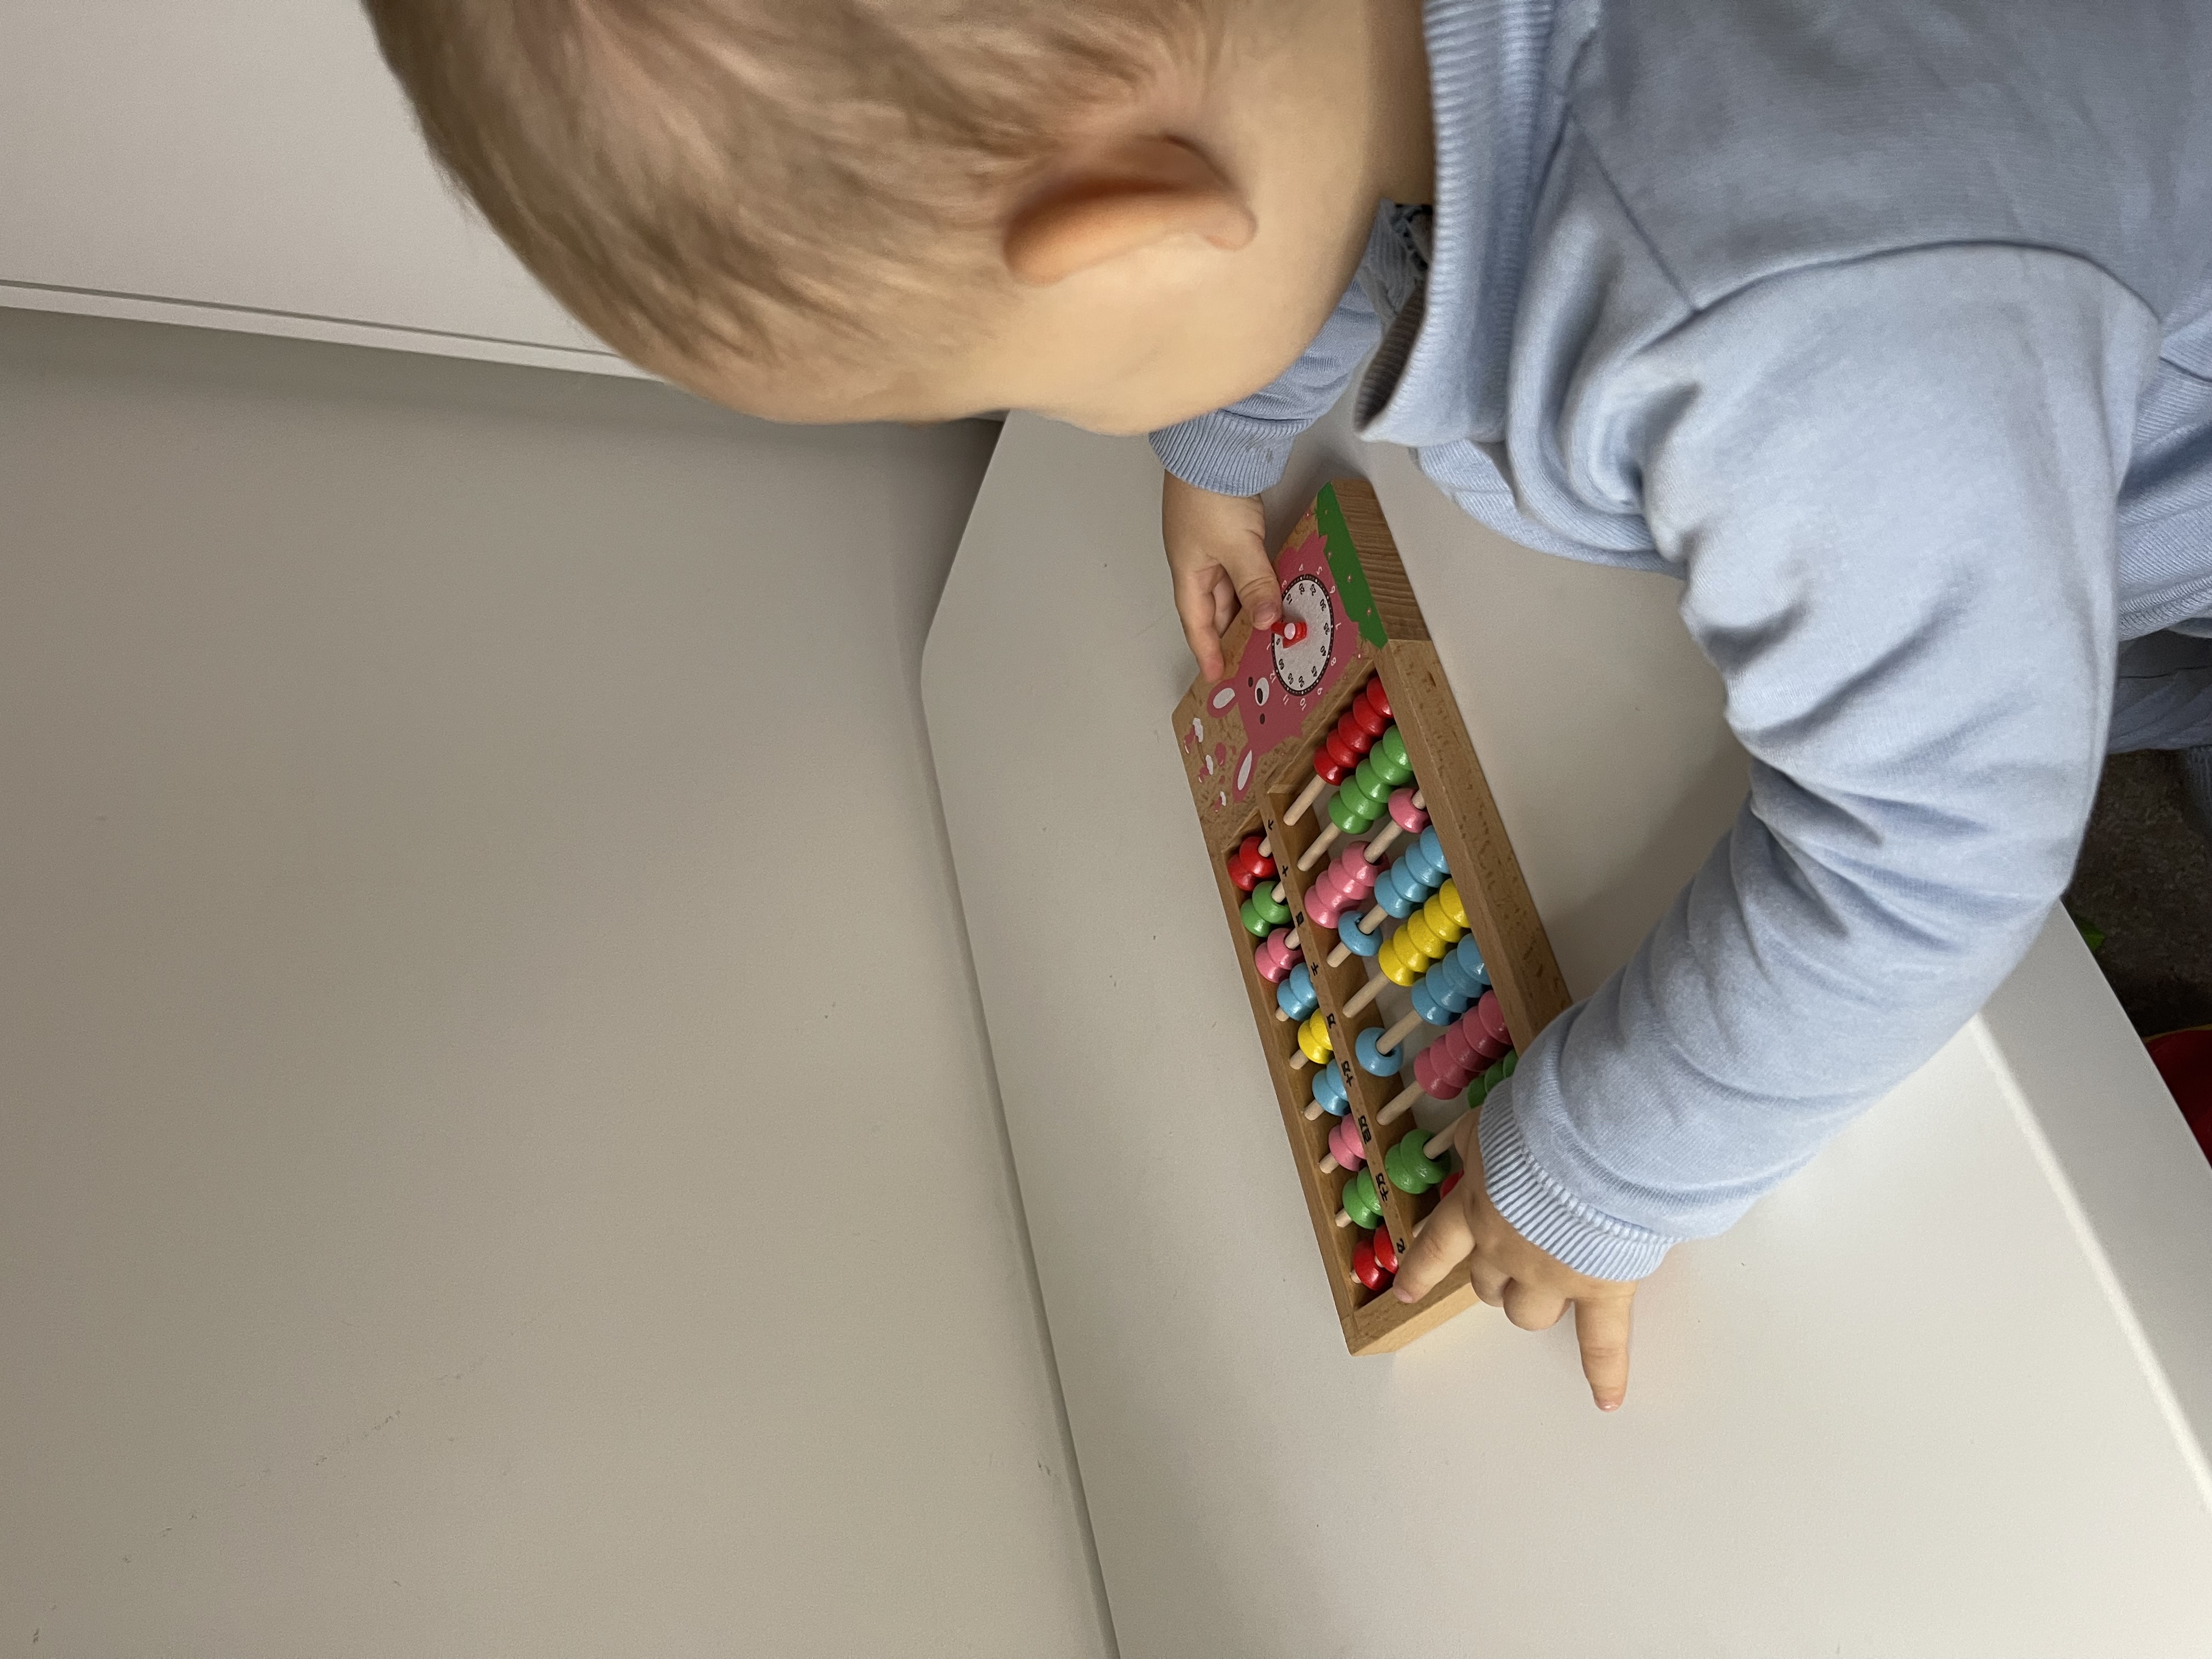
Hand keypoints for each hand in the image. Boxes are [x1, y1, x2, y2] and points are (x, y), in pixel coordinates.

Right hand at [1162, 472, 1277, 682]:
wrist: (1214, 443)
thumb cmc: (1211, 494)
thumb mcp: (1237, 548)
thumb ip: (1255, 586)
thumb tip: (1268, 624)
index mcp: (1188, 571)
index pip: (1197, 622)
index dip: (1207, 650)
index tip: (1217, 674)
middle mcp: (1197, 560)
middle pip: (1215, 607)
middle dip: (1231, 634)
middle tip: (1251, 659)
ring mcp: (1213, 542)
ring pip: (1232, 587)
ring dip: (1248, 608)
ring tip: (1269, 632)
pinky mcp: (1231, 525)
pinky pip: (1244, 566)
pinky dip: (1257, 583)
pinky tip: (1274, 591)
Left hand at [1392, 1110, 1641, 1410]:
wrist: (1598, 1138)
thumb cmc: (1548, 1116)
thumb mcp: (1494, 1115)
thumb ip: (1477, 1136)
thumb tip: (1465, 1143)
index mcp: (1477, 1207)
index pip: (1437, 1245)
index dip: (1422, 1269)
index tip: (1406, 1291)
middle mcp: (1506, 1249)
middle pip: (1488, 1283)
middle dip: (1492, 1276)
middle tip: (1504, 1268)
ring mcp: (1552, 1275)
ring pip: (1529, 1313)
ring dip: (1532, 1306)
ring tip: (1545, 1300)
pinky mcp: (1600, 1289)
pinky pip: (1603, 1343)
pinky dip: (1606, 1373)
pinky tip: (1606, 1401)